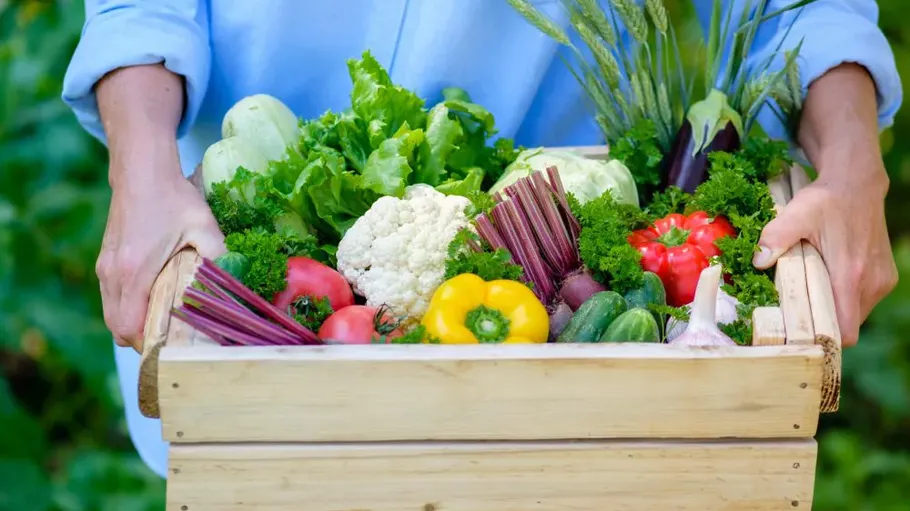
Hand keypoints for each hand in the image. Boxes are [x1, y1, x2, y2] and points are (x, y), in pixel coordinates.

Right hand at [96, 163, 225, 349]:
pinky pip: (111, 298)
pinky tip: (154, 301)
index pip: (129, 327)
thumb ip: (220, 259)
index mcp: (134, 271)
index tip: (174, 347)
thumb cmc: (174, 198)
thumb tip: (238, 286)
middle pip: (117, 327)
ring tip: (166, 324)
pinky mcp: (105, 260)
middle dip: (143, 340)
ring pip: (111, 314)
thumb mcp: (205, 228)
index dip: (149, 345)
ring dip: (134, 324)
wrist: (142, 170)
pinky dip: (128, 308)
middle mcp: (112, 273)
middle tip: (173, 340)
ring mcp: (104, 267)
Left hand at [752, 157, 896, 346]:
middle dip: (822, 325)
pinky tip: (824, 283)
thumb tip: (758, 261)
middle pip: (847, 326)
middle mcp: (872, 283)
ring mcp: (881, 280)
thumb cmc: (825, 201)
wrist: (857, 183)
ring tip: (807, 295)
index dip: (822, 339)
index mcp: (850, 275)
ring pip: (855, 315)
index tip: (799, 336)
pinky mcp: (884, 276)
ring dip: (832, 310)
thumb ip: (776, 237)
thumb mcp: (796, 213)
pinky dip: (844, 299)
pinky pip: (862, 301)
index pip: (844, 330)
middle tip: (793, 315)